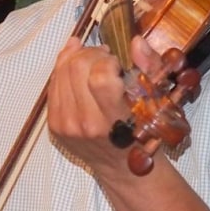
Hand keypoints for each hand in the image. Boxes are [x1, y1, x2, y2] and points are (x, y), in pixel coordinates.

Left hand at [47, 34, 164, 167]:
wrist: (123, 168)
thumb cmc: (144, 133)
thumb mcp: (157, 100)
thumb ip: (150, 66)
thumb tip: (135, 42)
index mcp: (114, 121)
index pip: (99, 78)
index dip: (107, 62)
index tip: (117, 64)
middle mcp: (86, 124)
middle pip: (76, 69)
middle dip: (91, 53)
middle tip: (104, 56)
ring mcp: (66, 125)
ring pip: (60, 72)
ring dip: (76, 58)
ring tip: (92, 60)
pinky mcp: (54, 125)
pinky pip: (52, 85)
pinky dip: (63, 70)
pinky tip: (76, 68)